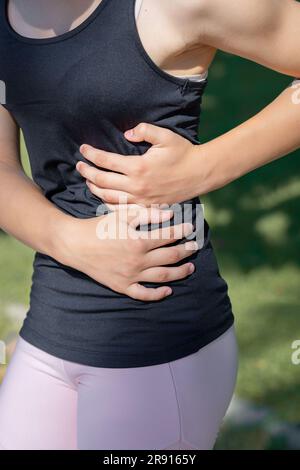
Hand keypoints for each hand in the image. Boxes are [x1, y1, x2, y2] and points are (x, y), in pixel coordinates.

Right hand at [57, 206, 197, 301]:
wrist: (75, 244)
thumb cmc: (98, 227)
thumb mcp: (122, 215)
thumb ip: (147, 215)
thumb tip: (170, 214)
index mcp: (139, 241)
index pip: (168, 236)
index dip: (182, 231)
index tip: (190, 228)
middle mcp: (138, 261)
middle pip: (170, 257)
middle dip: (185, 251)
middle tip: (195, 247)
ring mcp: (131, 276)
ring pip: (162, 276)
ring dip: (179, 272)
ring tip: (190, 268)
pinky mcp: (122, 286)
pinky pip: (143, 294)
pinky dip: (157, 294)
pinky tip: (168, 291)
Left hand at [76, 123, 203, 207]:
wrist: (200, 174)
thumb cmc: (183, 153)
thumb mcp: (165, 136)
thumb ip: (144, 130)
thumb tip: (127, 133)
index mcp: (138, 166)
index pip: (106, 161)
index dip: (91, 154)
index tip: (83, 149)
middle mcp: (136, 185)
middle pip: (102, 180)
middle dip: (87, 172)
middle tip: (79, 166)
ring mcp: (141, 199)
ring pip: (108, 197)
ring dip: (95, 188)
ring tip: (88, 181)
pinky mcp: (146, 207)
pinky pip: (122, 209)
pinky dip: (108, 203)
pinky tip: (104, 197)